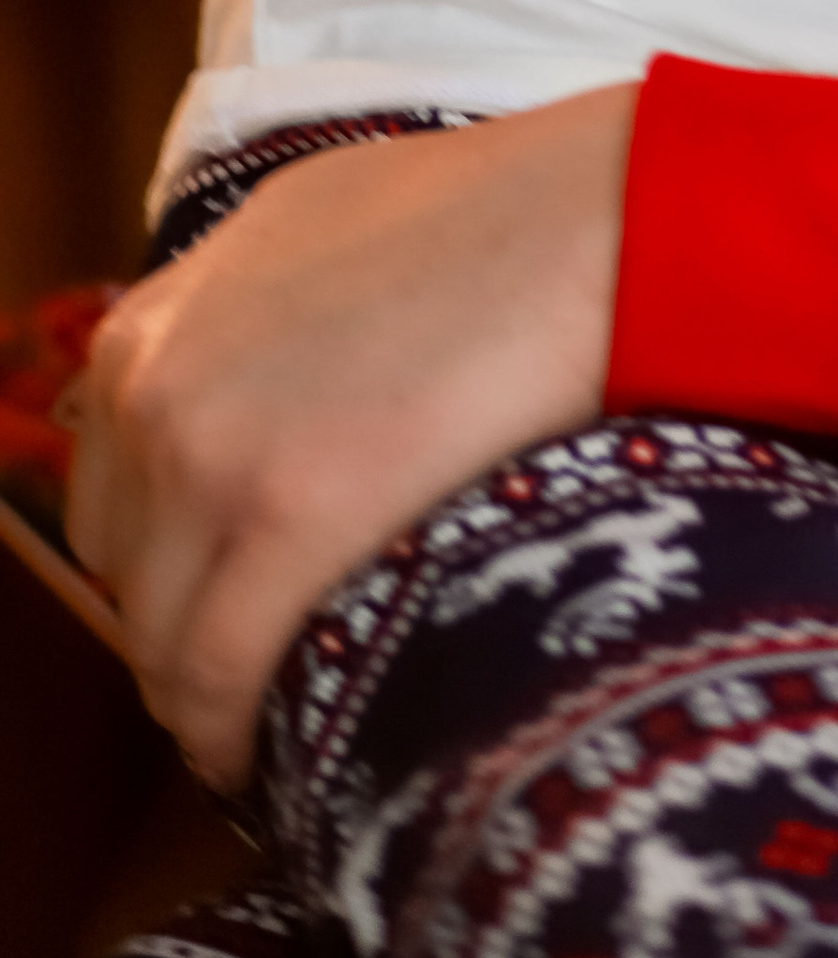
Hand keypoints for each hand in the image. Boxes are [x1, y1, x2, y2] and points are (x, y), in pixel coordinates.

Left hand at [63, 93, 632, 789]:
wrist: (606, 210)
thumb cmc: (501, 217)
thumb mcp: (321, 233)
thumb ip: (250, 321)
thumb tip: (251, 405)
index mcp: (159, 321)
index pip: (112, 499)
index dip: (176, 563)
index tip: (235, 599)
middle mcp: (157, 379)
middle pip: (130, 572)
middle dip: (192, 623)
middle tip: (276, 661)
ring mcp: (207, 445)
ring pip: (162, 638)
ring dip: (215, 686)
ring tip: (291, 710)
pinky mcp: (282, 510)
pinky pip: (218, 675)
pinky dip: (238, 731)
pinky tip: (282, 747)